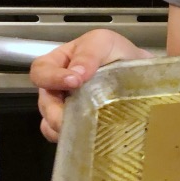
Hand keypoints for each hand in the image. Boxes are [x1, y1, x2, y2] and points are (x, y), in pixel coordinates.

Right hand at [30, 29, 151, 141]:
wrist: (138, 71)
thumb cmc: (117, 52)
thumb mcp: (102, 42)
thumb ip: (88, 54)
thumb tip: (75, 74)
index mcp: (58, 63)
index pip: (41, 71)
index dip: (52, 78)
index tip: (74, 82)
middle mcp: (56, 87)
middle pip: (45, 101)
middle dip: (56, 110)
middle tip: (75, 114)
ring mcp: (64, 107)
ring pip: (50, 122)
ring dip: (63, 127)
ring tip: (82, 127)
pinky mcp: (75, 124)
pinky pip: (62, 136)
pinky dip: (70, 138)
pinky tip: (84, 135)